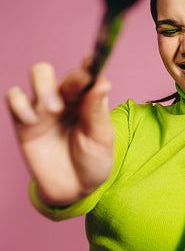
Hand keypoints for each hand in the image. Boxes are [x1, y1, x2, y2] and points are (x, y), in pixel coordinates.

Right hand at [6, 61, 113, 205]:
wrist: (75, 188)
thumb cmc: (94, 159)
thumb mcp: (101, 137)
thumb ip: (97, 111)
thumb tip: (103, 81)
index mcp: (88, 98)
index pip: (88, 73)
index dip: (90, 65)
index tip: (93, 62)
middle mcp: (66, 97)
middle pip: (66, 69)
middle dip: (67, 77)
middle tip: (73, 92)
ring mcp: (44, 107)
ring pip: (37, 75)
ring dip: (44, 86)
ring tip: (54, 109)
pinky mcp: (25, 122)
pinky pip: (14, 98)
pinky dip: (20, 104)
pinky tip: (33, 121)